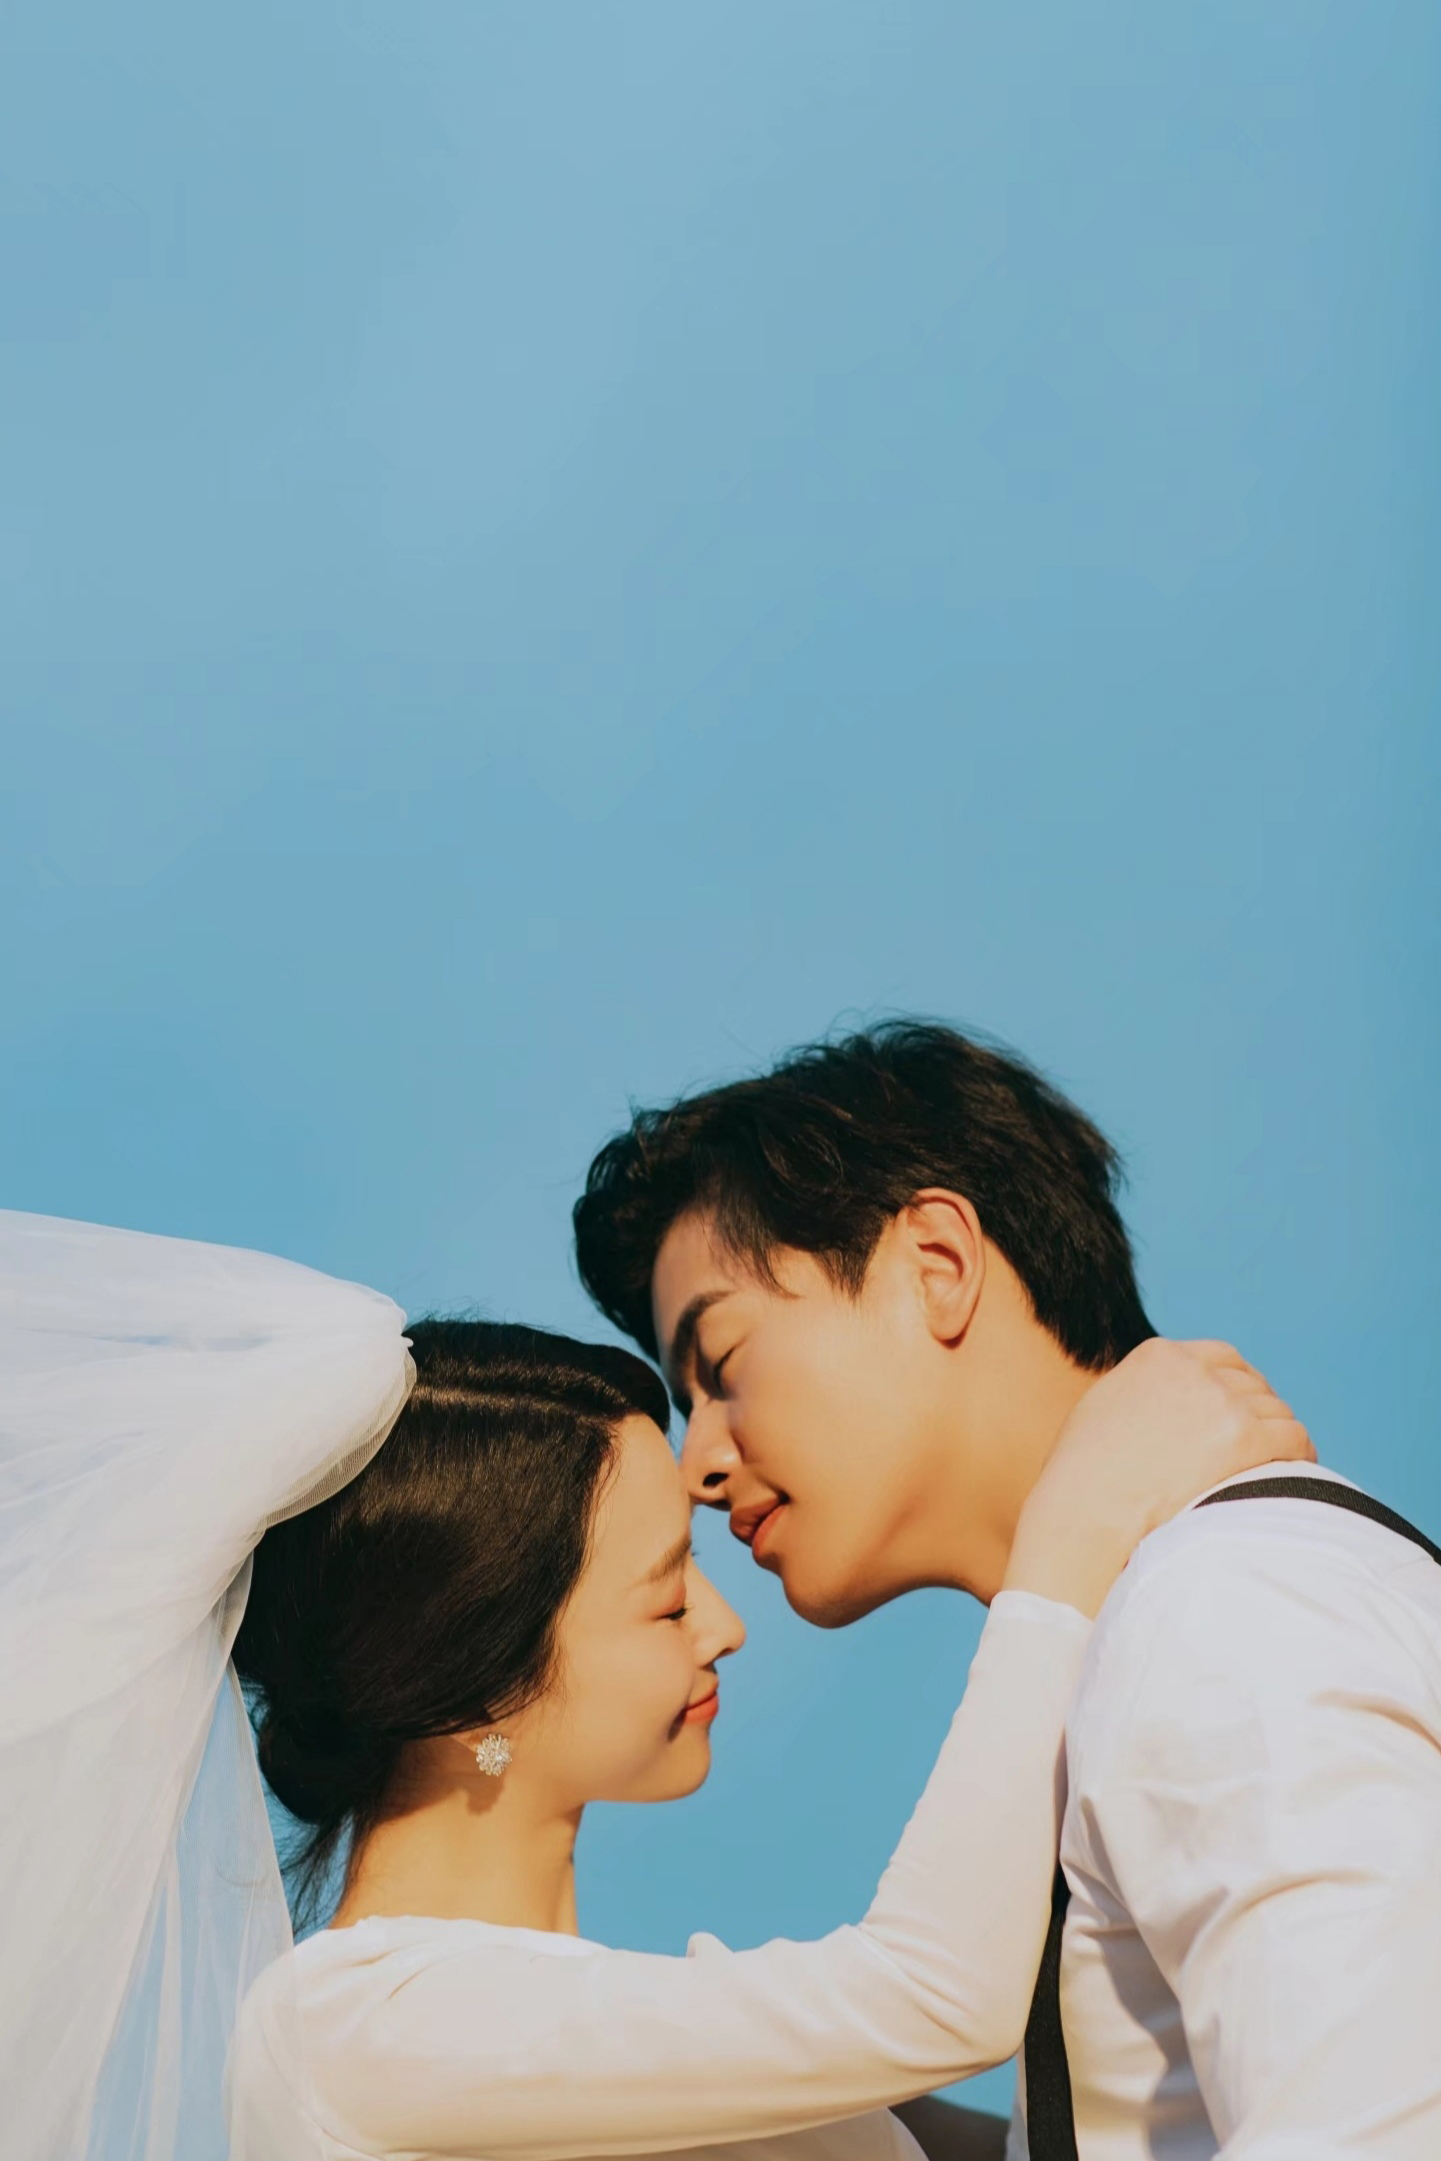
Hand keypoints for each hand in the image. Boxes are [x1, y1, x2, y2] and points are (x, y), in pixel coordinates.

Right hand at [1004, 1339, 1314, 1618]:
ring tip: (1279, 1463)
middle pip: (1252, 1385)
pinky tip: (1294, 1472)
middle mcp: (1194, 1371)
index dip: (1239, 1384)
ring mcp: (1221, 1403)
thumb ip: (1143, 1392)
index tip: (1243, 1410)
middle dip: (1260, 1412)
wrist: (1089, 1509)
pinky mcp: (1244, 1438)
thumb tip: (1166, 1402)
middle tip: (1263, 1444)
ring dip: (1279, 1435)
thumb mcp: (1106, 1407)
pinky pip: (1293, 1437)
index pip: (1221, 1357)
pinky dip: (1299, 1454)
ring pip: (1276, 1410)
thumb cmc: (1085, 1473)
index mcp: (1159, 1356)